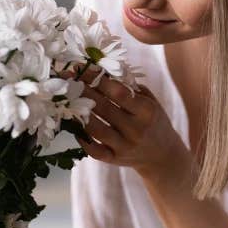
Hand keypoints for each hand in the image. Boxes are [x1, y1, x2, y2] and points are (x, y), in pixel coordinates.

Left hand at [63, 64, 189, 184]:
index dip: (97, 79)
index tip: (81, 68)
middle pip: (104, 108)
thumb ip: (130, 86)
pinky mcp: (115, 159)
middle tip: (66, 79)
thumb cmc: (153, 121)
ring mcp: (125, 146)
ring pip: (96, 129)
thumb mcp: (150, 101)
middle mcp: (136, 129)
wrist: (163, 155)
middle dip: (82, 91)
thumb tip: (101, 69)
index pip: (118, 92)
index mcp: (147, 111)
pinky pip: (95, 150)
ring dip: (78, 113)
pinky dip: (82, 139)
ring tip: (64, 100)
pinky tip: (72, 126)